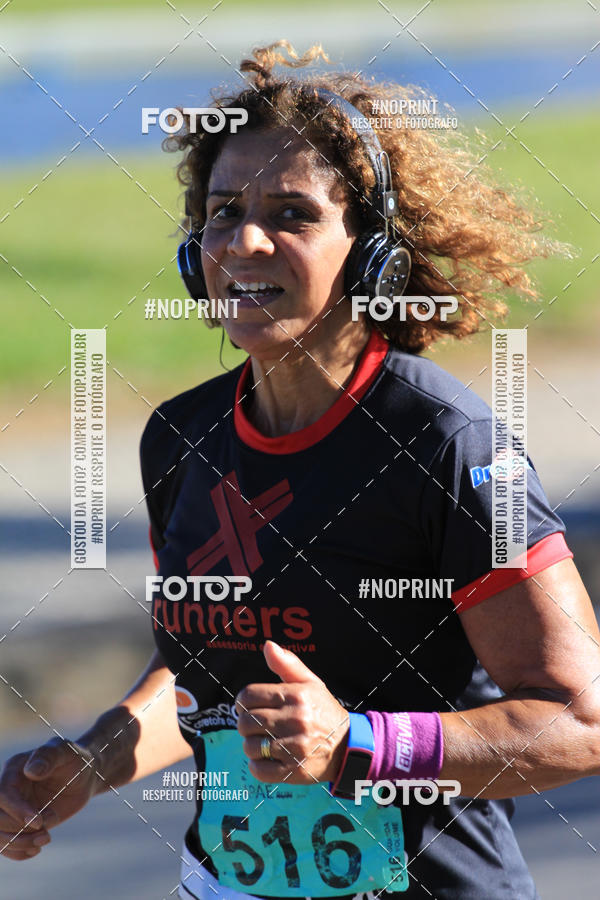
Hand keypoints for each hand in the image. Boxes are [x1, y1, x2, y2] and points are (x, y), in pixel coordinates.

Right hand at [0, 737, 98, 860]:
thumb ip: (48, 756)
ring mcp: (12, 809)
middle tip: (47, 828)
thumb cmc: (74, 758)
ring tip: (46, 839)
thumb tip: (31, 771)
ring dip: (20, 843)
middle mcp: (8, 790)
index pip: (3, 794)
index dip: (17, 810)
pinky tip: (36, 850)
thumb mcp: (66, 751)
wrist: (83, 776)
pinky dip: (18, 852)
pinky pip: (7, 845)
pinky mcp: (19, 824)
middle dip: (20, 829)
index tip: (39, 821)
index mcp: (14, 770)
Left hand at [235, 641, 348, 784]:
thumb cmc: (323, 711)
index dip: (243, 702)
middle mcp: (296, 720)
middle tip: (256, 726)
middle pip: (246, 722)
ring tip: (263, 742)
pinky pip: (260, 770)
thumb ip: (287, 664)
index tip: (250, 707)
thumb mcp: (310, 683)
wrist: (348, 745)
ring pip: (250, 746)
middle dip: (246, 724)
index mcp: (296, 696)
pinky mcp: (295, 770)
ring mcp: (295, 747)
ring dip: (252, 746)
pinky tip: (267, 759)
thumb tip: (268, 645)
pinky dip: (257, 766)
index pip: (248, 696)